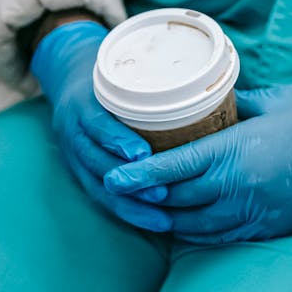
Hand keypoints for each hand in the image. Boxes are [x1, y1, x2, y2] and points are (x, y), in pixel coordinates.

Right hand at [31, 20, 170, 231]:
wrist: (67, 75)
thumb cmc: (109, 73)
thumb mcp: (121, 70)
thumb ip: (155, 83)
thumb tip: (224, 92)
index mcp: (82, 103)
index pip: (96, 123)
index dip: (117, 140)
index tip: (143, 153)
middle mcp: (73, 131)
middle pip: (95, 162)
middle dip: (129, 182)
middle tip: (162, 195)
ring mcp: (73, 154)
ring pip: (97, 187)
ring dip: (130, 205)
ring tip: (162, 219)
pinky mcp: (79, 171)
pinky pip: (100, 197)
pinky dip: (126, 210)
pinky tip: (153, 221)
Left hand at [103, 84, 291, 242]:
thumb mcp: (268, 100)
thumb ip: (230, 103)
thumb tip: (204, 98)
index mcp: (232, 152)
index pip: (171, 168)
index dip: (137, 175)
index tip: (112, 178)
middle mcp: (235, 187)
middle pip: (174, 200)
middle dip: (144, 199)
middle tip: (119, 193)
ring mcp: (249, 212)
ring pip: (192, 225)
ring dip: (165, 220)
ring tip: (144, 210)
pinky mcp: (264, 228)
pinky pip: (218, 237)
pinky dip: (194, 233)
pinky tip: (181, 226)